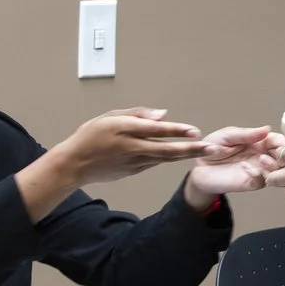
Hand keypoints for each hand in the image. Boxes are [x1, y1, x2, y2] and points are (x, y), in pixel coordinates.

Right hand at [61, 108, 205, 184]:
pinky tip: (182, 155)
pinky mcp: (133, 171)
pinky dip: (169, 158)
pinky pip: (155, 162)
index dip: (176, 130)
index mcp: (124, 130)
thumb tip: (162, 115)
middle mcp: (131, 147)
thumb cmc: (90, 136)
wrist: (74, 164)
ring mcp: (133, 162)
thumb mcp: (110, 116)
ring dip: (185, 155)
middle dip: (190, 149)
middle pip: (166, 149)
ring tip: (204, 151)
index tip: (194, 130)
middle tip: (210, 148)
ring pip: (164, 158)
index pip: (155, 130)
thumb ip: (137, 114)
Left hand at [185, 127, 284, 211]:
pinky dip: (258, 175)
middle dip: (283, 156)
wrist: (198, 166)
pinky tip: (245, 168)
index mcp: (258, 142)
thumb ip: (246, 134)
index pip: (278, 141)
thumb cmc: (212, 148)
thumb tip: (267, 129)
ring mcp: (256, 170)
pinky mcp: (249, 183)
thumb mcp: (227, 135)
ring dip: (273, 166)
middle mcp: (261, 156)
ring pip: (277, 172)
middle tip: (275, 154)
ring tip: (261, 160)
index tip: (279, 143)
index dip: (282, 142)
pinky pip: (261, 182)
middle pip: (282, 157)